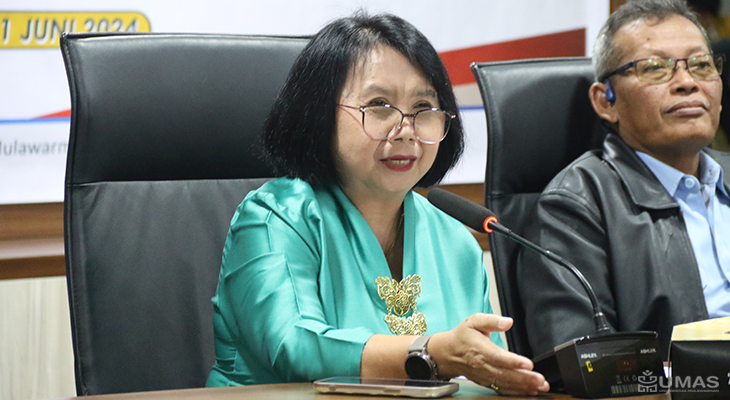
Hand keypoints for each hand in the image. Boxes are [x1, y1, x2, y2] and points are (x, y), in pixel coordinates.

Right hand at [428, 313, 548, 395]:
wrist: (448, 353)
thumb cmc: (463, 336)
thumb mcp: (473, 321)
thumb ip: (491, 320)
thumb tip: (507, 322)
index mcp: (480, 348)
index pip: (498, 357)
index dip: (513, 361)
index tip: (528, 364)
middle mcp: (482, 364)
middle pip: (505, 373)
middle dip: (524, 378)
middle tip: (540, 380)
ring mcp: (484, 375)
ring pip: (505, 383)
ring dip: (523, 387)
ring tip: (540, 386)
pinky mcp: (486, 382)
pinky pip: (502, 389)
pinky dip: (516, 392)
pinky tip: (529, 391)